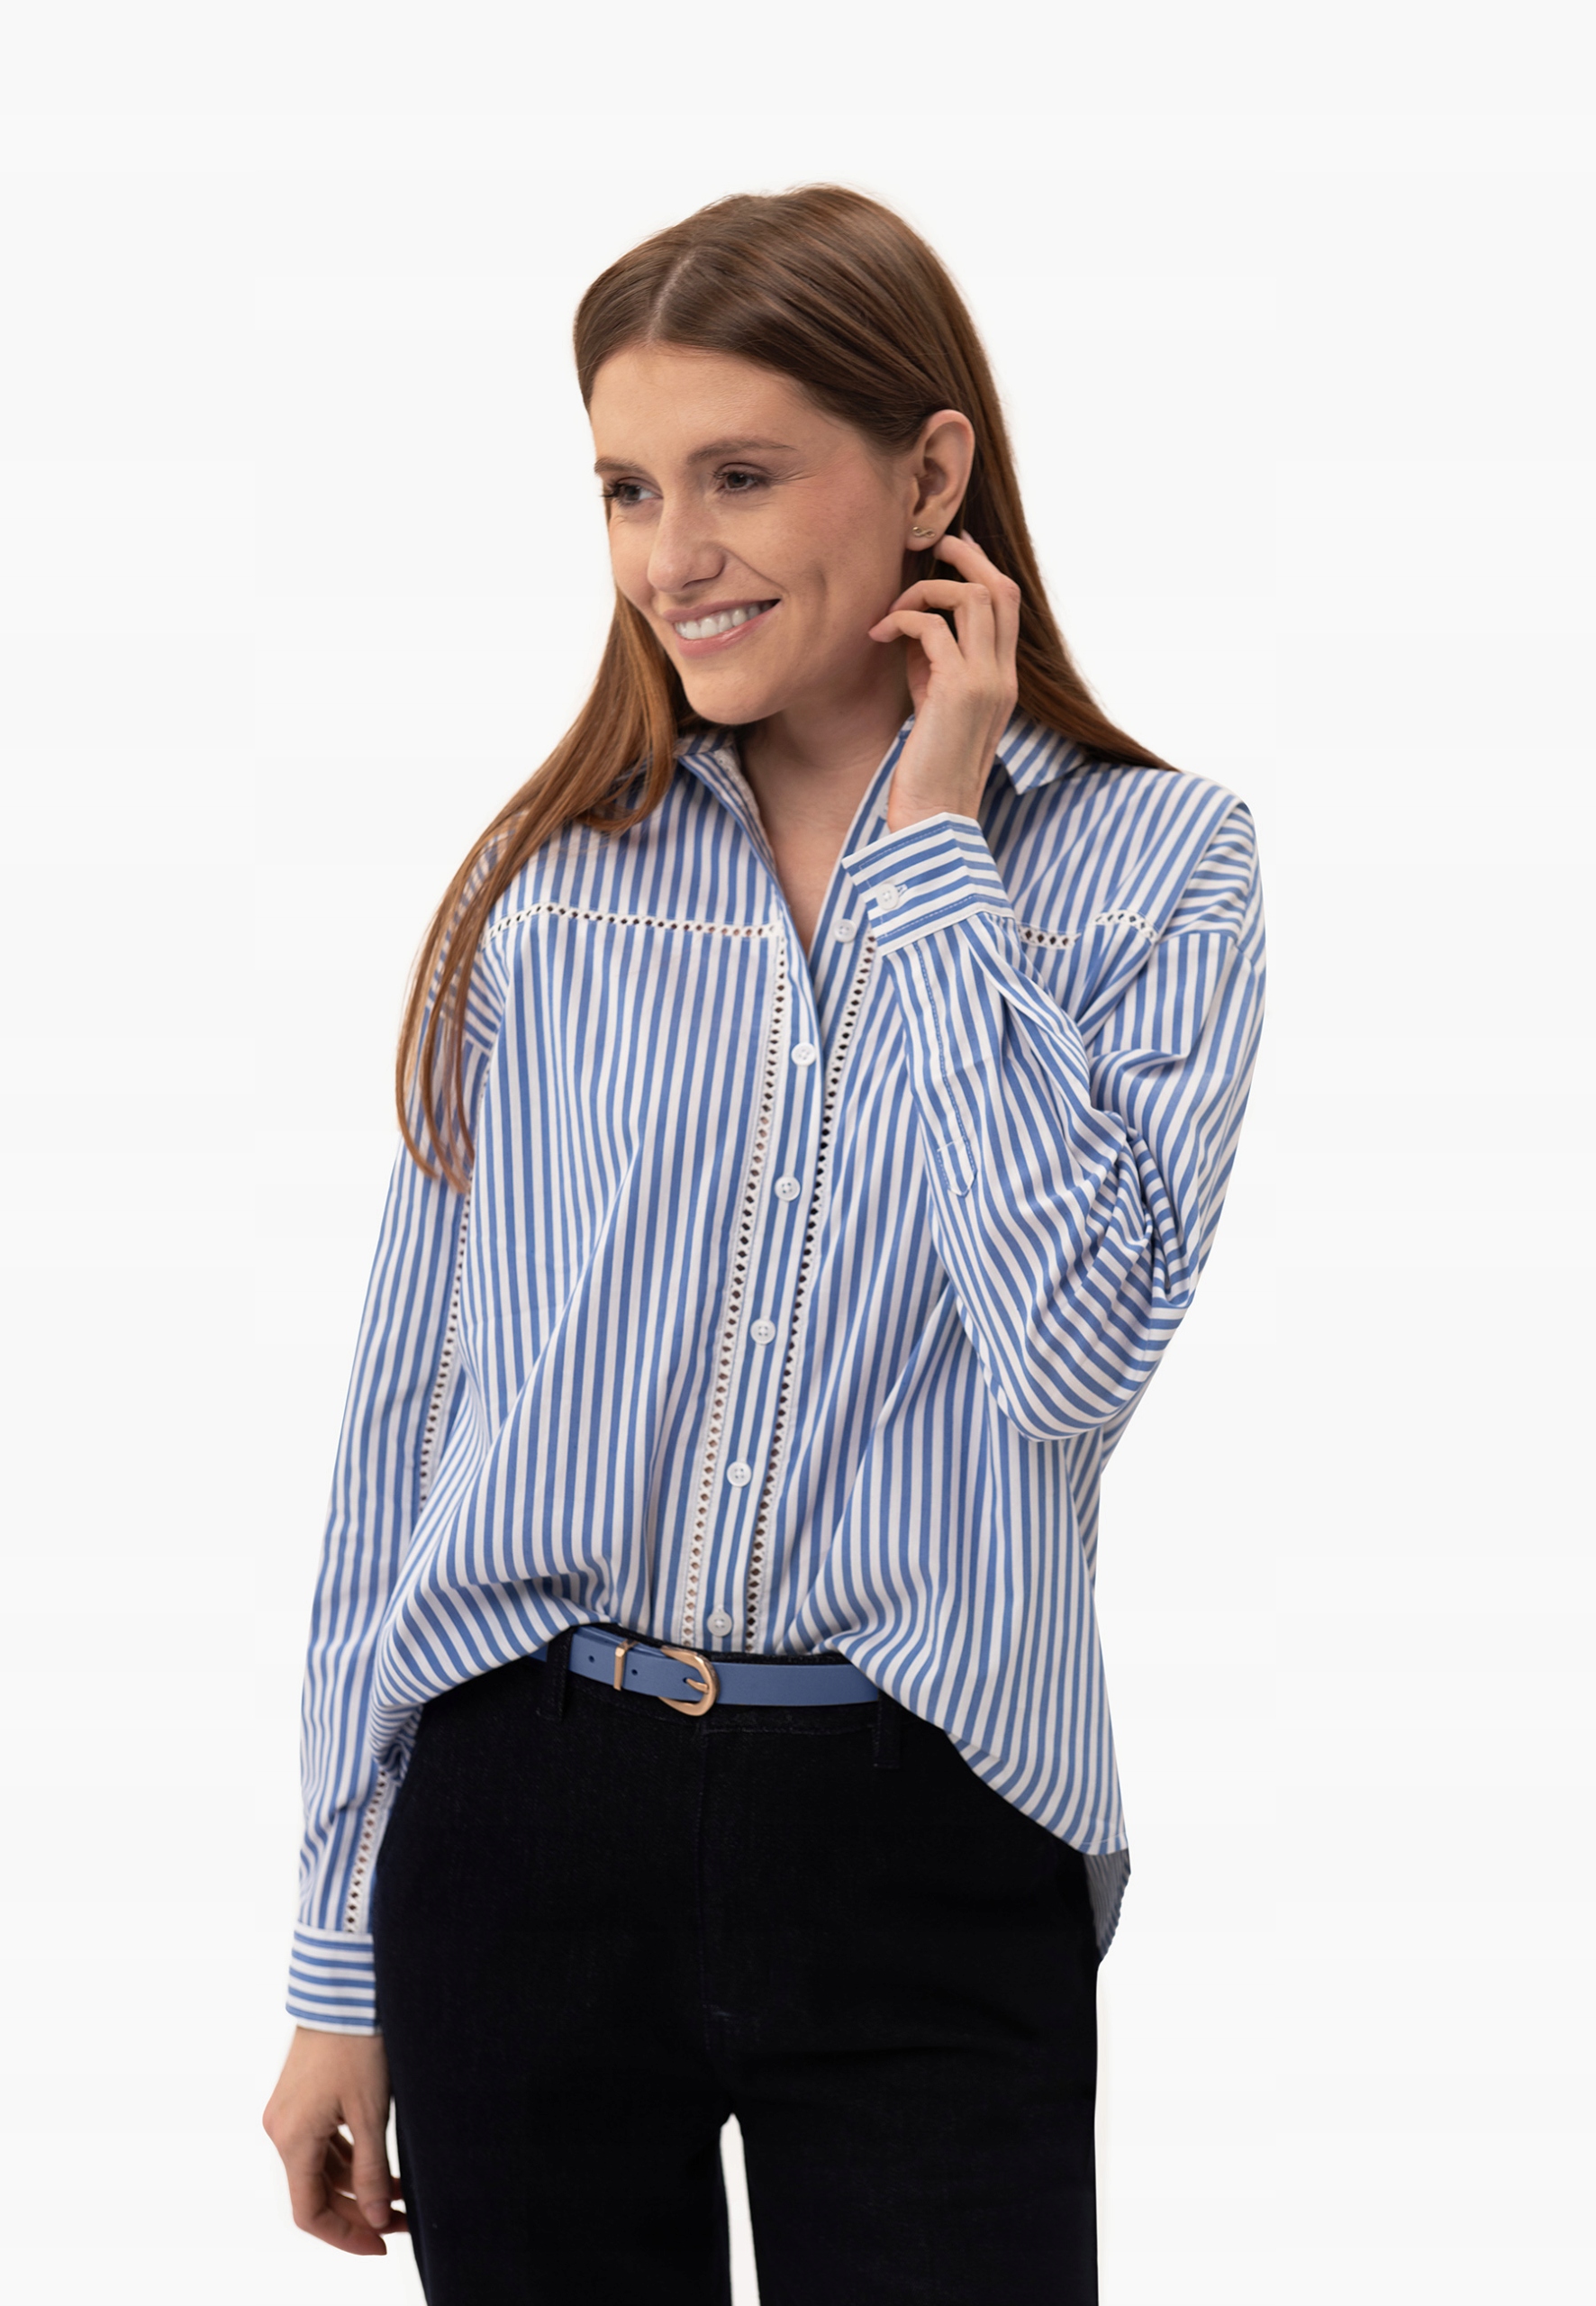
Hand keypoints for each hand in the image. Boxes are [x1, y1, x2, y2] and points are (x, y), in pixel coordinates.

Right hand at [262, 2025, 406, 2254]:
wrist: (343, 1987)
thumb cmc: (356, 2043)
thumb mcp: (371, 2112)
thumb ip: (371, 2169)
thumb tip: (378, 2217)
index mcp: (291, 2139)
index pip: (310, 2213)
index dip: (345, 2235)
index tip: (382, 2243)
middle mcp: (281, 2130)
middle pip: (316, 2192)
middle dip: (359, 2211)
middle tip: (402, 2220)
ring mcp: (288, 2112)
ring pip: (321, 2167)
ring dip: (357, 2184)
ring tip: (400, 2192)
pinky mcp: (300, 2096)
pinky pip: (322, 2142)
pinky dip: (349, 2158)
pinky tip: (379, 2163)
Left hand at [867, 531, 1020, 832]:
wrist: (934, 820)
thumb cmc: (927, 769)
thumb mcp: (934, 708)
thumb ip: (933, 666)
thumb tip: (912, 626)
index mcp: (1003, 681)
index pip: (1009, 606)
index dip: (982, 569)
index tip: (952, 552)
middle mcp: (1002, 677)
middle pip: (1000, 589)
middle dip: (964, 557)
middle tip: (932, 545)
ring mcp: (985, 682)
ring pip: (972, 597)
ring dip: (925, 590)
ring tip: (890, 612)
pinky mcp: (957, 690)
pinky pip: (931, 627)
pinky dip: (900, 619)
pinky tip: (877, 636)